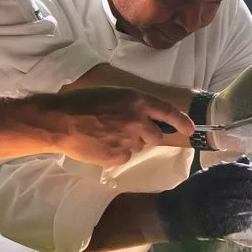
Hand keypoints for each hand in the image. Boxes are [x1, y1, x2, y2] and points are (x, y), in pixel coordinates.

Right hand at [33, 86, 188, 169]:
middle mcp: (137, 121)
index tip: (191, 129)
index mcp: (137, 101)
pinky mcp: (118, 157)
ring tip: (106, 135)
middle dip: (147, 135)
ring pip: (138, 146)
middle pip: (156, 135)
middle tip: (127, 130)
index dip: (182, 122)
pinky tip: (100, 145)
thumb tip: (145, 117)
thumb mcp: (113, 94)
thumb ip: (132, 105)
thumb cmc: (81, 102)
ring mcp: (128, 141)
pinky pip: (124, 157)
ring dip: (129, 143)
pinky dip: (115, 153)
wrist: (60, 121)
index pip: (168, 112)